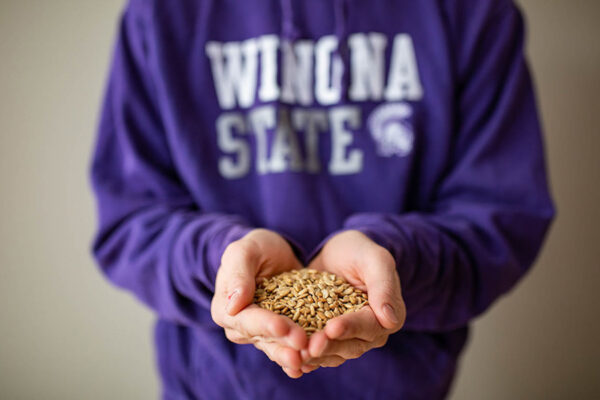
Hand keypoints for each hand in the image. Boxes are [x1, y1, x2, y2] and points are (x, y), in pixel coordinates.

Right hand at [211, 229, 307, 377]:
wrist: (274, 253)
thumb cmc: (255, 248)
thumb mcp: (244, 251)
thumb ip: (238, 273)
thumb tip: (232, 305)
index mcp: (225, 309)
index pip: (245, 320)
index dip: (264, 324)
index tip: (283, 325)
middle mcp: (241, 327)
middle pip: (263, 338)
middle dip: (283, 343)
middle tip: (303, 345)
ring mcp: (262, 333)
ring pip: (277, 348)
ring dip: (293, 355)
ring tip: (310, 360)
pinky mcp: (282, 334)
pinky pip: (290, 347)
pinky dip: (302, 356)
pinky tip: (316, 362)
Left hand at [303, 230, 405, 369]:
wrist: (338, 253)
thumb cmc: (359, 251)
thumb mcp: (374, 259)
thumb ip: (384, 286)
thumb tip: (390, 320)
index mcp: (386, 316)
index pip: (369, 326)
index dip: (350, 328)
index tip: (332, 328)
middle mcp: (369, 333)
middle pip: (351, 346)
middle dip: (329, 347)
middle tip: (310, 347)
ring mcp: (347, 338)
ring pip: (333, 354)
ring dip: (315, 357)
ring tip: (296, 355)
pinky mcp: (326, 338)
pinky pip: (318, 352)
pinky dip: (305, 357)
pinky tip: (290, 360)